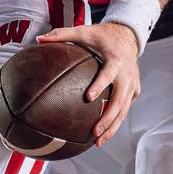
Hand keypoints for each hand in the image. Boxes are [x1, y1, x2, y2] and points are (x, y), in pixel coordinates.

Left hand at [37, 19, 142, 143]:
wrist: (128, 36)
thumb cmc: (103, 36)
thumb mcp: (84, 31)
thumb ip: (62, 35)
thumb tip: (38, 40)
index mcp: (116, 60)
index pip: (109, 74)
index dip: (100, 85)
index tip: (89, 97)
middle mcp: (127, 75)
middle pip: (120, 101)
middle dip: (108, 118)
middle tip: (94, 132)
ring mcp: (133, 85)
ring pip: (124, 110)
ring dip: (112, 127)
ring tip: (98, 142)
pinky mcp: (134, 92)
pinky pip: (124, 109)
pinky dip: (115, 122)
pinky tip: (103, 134)